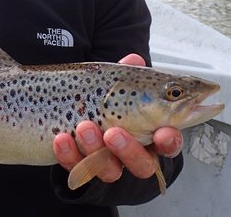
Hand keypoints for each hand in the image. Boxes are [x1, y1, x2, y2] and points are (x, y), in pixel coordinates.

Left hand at [53, 54, 182, 183]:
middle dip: (129, 150)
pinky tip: (61, 138)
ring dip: (95, 149)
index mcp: (149, 133)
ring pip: (109, 170)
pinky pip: (76, 167)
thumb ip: (127, 75)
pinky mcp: (81, 166)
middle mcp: (132, 153)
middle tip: (114, 133)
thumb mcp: (116, 84)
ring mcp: (107, 163)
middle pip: (142, 165)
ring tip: (83, 127)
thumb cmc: (105, 98)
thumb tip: (134, 60)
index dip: (169, 141)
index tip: (163, 132)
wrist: (69, 110)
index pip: (167, 143)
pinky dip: (68, 154)